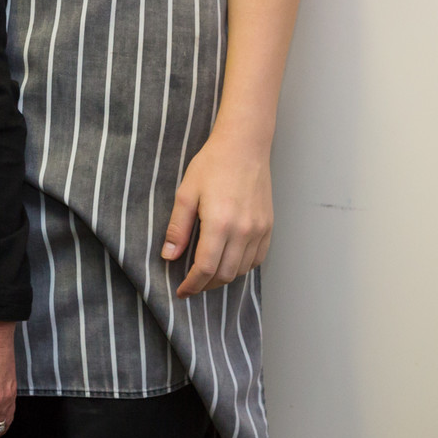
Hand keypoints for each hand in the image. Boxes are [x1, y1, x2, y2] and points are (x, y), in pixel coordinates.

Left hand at [163, 131, 273, 297]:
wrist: (244, 146)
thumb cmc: (212, 164)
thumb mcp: (186, 193)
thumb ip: (177, 228)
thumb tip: (169, 256)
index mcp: (220, 223)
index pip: (206, 268)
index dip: (192, 284)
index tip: (182, 291)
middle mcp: (243, 231)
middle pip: (225, 274)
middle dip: (206, 285)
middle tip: (191, 284)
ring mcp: (259, 230)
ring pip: (241, 270)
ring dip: (223, 277)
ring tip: (207, 274)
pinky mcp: (268, 227)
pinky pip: (257, 259)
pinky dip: (241, 267)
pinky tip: (228, 262)